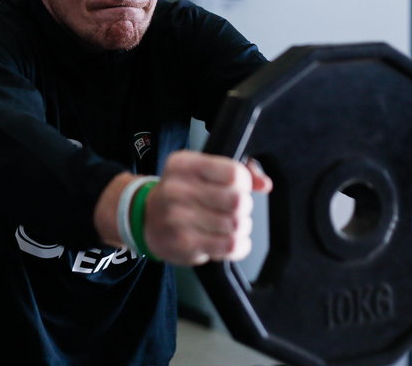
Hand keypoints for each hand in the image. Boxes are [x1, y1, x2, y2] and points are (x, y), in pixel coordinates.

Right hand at [143, 151, 272, 265]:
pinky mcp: (184, 243)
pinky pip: (230, 246)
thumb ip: (238, 171)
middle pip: (237, 201)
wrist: (146, 218)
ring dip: (241, 227)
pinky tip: (231, 240)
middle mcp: (177, 188)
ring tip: (230, 225)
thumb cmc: (182, 192)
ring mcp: (178, 218)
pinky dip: (239, 245)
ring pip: (236, 225)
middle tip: (234, 209)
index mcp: (183, 164)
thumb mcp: (202, 171)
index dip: (244, 183)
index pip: (233, 173)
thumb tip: (264, 184)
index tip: (237, 187)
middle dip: (243, 207)